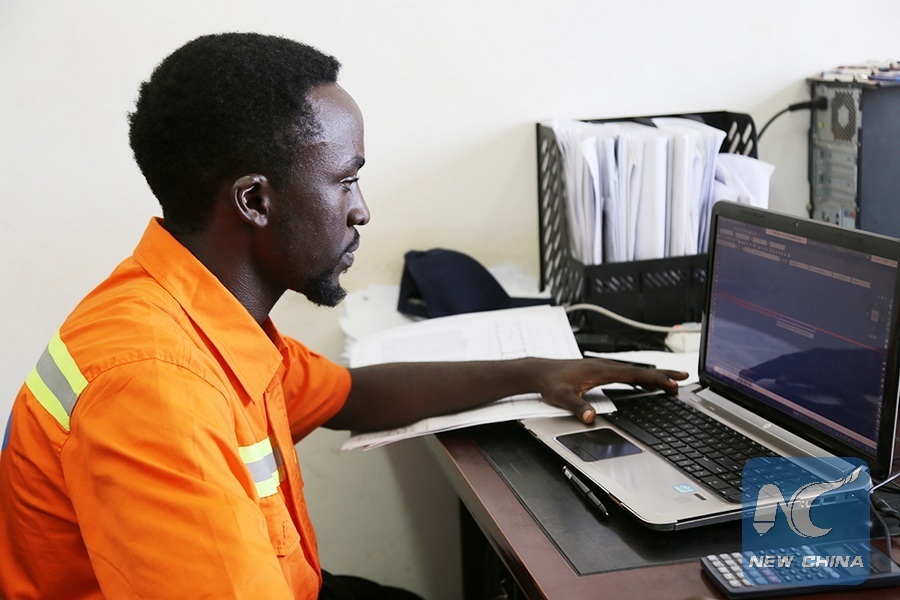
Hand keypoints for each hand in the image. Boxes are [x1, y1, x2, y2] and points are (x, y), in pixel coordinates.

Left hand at [532, 358, 688, 423]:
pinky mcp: (598, 372)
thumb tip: (591, 417)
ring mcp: (602, 368)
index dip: (656, 379)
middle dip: (662, 374)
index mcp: (601, 370)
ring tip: (671, 382)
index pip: (635, 374)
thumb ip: (577, 407)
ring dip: (653, 375)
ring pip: (634, 371)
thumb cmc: (550, 382)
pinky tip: (644, 384)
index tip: (673, 384)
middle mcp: (604, 366)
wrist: (539, 372)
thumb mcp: (562, 397)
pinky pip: (625, 374)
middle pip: (640, 370)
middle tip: (684, 378)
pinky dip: (640, 378)